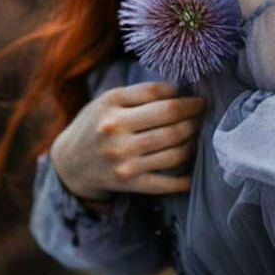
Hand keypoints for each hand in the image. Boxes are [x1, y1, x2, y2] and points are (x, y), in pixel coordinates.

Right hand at [49, 80, 207, 200]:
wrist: (69, 163)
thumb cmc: (96, 124)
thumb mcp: (109, 100)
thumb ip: (141, 93)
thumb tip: (181, 91)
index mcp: (111, 106)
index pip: (158, 94)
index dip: (184, 96)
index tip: (198, 98)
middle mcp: (116, 132)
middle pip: (170, 120)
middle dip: (195, 115)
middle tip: (205, 113)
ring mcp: (123, 160)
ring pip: (174, 149)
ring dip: (194, 141)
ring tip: (200, 133)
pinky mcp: (129, 183)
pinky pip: (166, 182)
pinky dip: (185, 178)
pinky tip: (195, 170)